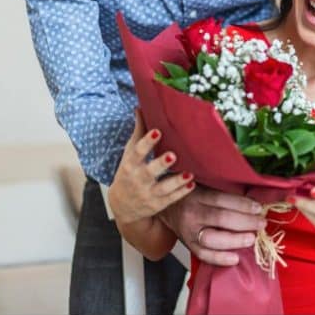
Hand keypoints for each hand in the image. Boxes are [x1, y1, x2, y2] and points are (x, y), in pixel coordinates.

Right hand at [107, 109, 194, 225]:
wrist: (122, 206)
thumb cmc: (128, 173)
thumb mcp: (128, 153)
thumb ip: (137, 132)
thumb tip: (140, 108)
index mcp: (130, 165)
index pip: (137, 152)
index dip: (147, 142)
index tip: (158, 131)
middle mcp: (138, 180)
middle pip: (149, 172)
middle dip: (161, 164)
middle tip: (173, 155)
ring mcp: (148, 194)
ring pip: (163, 188)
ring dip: (176, 181)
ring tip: (189, 173)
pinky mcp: (158, 204)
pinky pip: (171, 199)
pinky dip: (182, 192)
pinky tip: (192, 183)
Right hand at [157, 186, 266, 265]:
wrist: (167, 208)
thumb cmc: (191, 197)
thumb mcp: (205, 188)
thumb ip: (225, 195)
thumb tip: (253, 204)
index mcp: (197, 195)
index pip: (223, 200)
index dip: (243, 204)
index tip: (259, 208)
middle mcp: (192, 214)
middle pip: (220, 219)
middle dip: (245, 222)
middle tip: (260, 224)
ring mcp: (189, 232)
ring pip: (213, 239)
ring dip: (235, 240)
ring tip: (251, 239)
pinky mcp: (189, 246)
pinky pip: (204, 255)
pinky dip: (220, 258)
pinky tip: (235, 258)